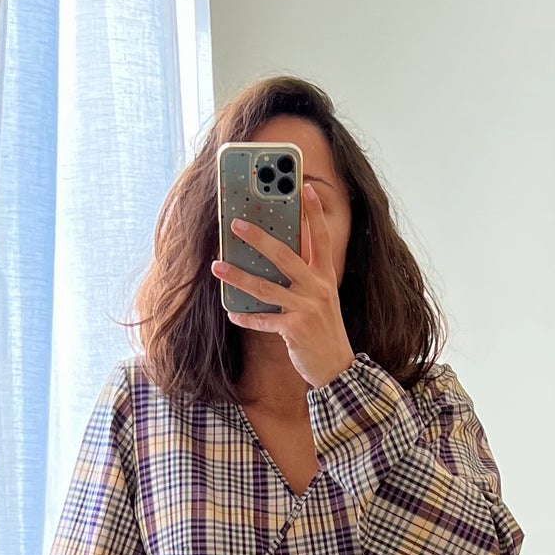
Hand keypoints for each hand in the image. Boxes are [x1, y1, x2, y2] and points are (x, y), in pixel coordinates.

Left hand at [211, 183, 356, 389]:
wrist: (337, 367)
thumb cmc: (324, 329)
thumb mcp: (322, 298)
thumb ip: (306, 275)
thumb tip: (279, 254)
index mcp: (325, 276)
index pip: (320, 237)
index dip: (313, 211)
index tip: (303, 187)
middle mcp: (317, 288)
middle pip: (285, 256)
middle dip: (258, 238)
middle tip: (235, 224)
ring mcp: (306, 308)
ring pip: (266, 287)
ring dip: (238, 276)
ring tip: (217, 266)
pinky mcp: (295, 329)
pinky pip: (264, 320)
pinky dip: (247, 317)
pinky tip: (233, 313)